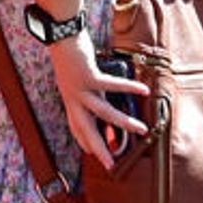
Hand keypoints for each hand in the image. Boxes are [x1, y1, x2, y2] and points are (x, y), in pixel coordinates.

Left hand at [50, 41, 151, 156]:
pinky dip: (128, 87)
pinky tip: (143, 90)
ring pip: (104, 112)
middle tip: (110, 165)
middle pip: (87, 129)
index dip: (84, 142)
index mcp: (70, 100)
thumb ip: (88, 93)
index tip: (93, 155)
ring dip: (123, 122)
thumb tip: (102, 103)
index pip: (76, 127)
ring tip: (142, 130)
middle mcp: (74, 99)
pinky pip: (112, 85)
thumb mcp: (77, 79)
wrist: (59, 37)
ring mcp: (80, 89)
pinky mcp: (89, 76)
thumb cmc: (70, 56)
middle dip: (98, 148)